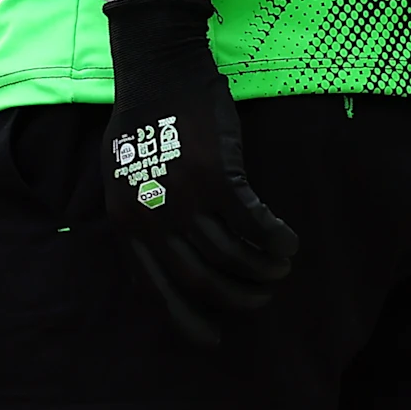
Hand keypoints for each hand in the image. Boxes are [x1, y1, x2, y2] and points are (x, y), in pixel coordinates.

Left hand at [103, 0, 298, 343]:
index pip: (156, 291)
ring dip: (263, 273)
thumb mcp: (122, 177)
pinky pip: (256, 227)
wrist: (158, 70)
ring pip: (234, 259)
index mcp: (125, 223)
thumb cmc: (143, 123)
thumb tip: (163, 259)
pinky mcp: (218, 177)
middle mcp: (152, 218)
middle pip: (202, 283)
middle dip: (237, 300)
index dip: (188, 321)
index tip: (214, 339)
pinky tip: (288, 244)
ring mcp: (185, 198)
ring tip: (278, 270)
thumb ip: (139, 218)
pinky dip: (277, 242)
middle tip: (260, 299)